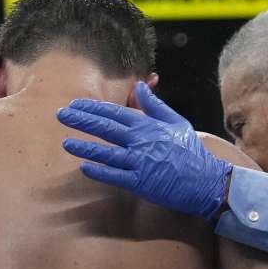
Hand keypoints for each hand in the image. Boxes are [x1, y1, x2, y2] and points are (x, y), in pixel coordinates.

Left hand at [58, 81, 231, 220]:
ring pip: (106, 152)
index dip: (93, 108)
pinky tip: (84, 167)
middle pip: (106, 128)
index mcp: (148, 126)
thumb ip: (155, 105)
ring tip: (66, 142)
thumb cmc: (191, 152)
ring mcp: (140, 163)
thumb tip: (140, 85)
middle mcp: (141, 142)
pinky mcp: (141, 183)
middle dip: (82, 120)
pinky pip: (115, 176)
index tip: (75, 105)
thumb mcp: (177, 122)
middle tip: (62, 115)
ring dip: (85, 147)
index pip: (115, 113)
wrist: (206, 180)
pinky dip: (99, 172)